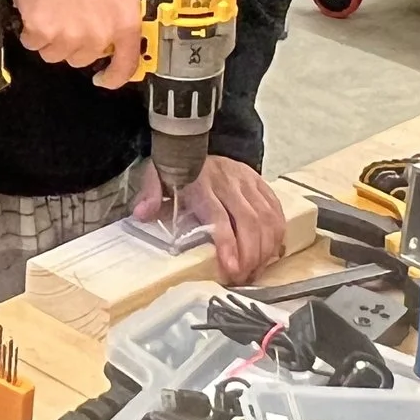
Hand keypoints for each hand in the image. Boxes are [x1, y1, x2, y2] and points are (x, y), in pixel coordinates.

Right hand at [11, 0, 144, 89]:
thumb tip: (121, 8)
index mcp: (123, 20)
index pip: (125, 65)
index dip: (114, 77)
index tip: (105, 77)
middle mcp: (97, 35)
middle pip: (82, 59)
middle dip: (76, 42)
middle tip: (70, 16)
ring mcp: (68, 36)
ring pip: (56, 54)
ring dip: (53, 38)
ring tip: (53, 9)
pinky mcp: (40, 32)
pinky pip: (33, 42)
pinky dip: (32, 30)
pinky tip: (37, 8)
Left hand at [132, 156, 287, 282]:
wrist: (194, 140)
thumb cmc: (177, 168)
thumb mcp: (156, 176)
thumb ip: (150, 194)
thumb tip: (141, 214)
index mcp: (201, 183)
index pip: (219, 217)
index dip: (228, 244)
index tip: (230, 269)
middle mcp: (229, 182)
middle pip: (249, 222)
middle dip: (250, 256)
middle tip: (243, 279)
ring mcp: (247, 181)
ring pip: (267, 218)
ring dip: (265, 250)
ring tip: (256, 271)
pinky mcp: (260, 182)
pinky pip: (276, 210)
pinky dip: (278, 234)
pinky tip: (270, 254)